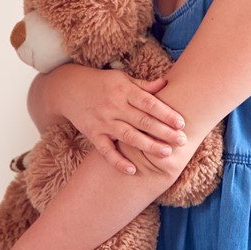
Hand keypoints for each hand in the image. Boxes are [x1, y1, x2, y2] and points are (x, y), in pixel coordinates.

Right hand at [52, 66, 186, 174]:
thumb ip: (143, 85)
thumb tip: (166, 83)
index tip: (181, 123)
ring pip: (128, 136)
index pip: (149, 103)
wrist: (68, 89)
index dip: (166, 113)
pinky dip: (118, 161)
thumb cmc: (102, 83)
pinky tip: (132, 170)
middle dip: (163, 132)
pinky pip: (105, 151)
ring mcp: (103, 122)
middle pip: (142, 121)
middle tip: (182, 141)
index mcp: (124, 90)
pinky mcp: (93, 134)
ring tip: (166, 153)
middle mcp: (114, 106)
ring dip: (148, 146)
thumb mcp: (122, 79)